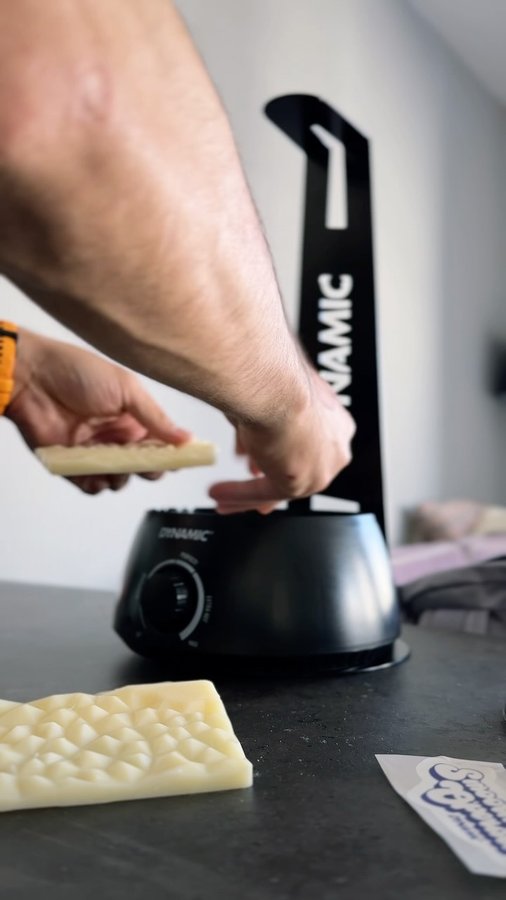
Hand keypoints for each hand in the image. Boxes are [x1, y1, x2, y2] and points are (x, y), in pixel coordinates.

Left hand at [5, 329, 190, 493]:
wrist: (33, 378)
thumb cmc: (78, 373)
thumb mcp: (127, 390)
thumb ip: (156, 418)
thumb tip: (186, 438)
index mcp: (133, 417)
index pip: (160, 443)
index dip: (172, 454)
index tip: (181, 461)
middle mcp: (116, 436)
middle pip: (142, 465)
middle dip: (148, 470)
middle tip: (146, 466)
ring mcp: (94, 451)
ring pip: (119, 478)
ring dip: (121, 478)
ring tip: (114, 466)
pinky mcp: (71, 464)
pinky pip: (90, 485)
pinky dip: (96, 485)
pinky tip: (95, 475)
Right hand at [210, 367, 354, 513]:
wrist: (276, 387)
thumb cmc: (276, 377)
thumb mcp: (270, 400)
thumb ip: (266, 422)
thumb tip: (249, 432)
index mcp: (335, 422)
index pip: (308, 447)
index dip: (282, 457)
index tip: (265, 465)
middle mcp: (335, 448)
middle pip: (296, 469)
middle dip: (268, 478)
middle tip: (250, 482)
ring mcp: (321, 469)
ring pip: (279, 486)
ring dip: (247, 492)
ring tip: (222, 494)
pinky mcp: (299, 484)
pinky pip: (264, 492)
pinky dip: (239, 494)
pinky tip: (221, 493)